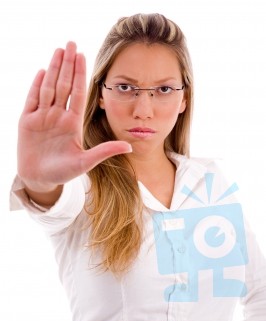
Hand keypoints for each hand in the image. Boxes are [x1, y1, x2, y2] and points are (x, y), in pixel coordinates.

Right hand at [17, 41, 131, 192]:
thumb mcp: (86, 162)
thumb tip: (130, 147)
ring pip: (48, 88)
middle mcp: (58, 116)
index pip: (77, 93)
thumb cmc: (63, 172)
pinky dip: (36, 86)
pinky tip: (41, 71)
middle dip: (67, 64)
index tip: (84, 56)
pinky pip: (32, 100)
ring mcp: (42, 117)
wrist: (41, 180)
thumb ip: (105, 151)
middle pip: (63, 85)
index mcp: (72, 123)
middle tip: (71, 43)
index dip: (80, 75)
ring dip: (53, 69)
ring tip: (58, 50)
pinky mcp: (27, 122)